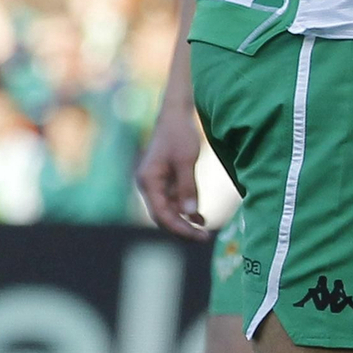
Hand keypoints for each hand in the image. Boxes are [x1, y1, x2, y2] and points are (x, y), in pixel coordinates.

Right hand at [136, 103, 208, 240]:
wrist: (176, 115)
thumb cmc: (179, 134)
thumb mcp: (186, 160)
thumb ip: (187, 187)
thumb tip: (189, 214)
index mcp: (148, 181)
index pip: (161, 214)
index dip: (179, 228)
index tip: (198, 236)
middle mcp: (148, 185)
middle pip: (163, 216)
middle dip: (182, 229)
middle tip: (204, 238)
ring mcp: (155, 183)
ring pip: (168, 210)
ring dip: (184, 221)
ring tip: (204, 231)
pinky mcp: (164, 180)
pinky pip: (173, 201)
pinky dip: (185, 210)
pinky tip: (200, 218)